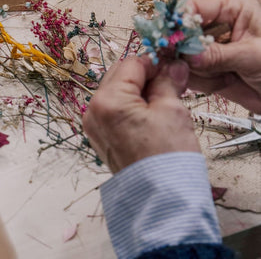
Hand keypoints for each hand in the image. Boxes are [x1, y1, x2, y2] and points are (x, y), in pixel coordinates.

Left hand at [82, 56, 198, 172]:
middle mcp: (93, 110)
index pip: (131, 64)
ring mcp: (94, 126)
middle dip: (145, 76)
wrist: (164, 204)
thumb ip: (168, 82)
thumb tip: (173, 65)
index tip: (173, 65)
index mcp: (108, 100)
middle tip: (172, 81)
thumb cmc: (168, 158)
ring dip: (139, 91)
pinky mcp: (100, 139)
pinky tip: (152, 114)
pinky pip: (114, 111)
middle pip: (120, 76)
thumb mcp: (172, 111)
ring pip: (116, 93)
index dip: (154, 63)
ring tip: (164, 100)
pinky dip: (131, 106)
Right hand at [185, 0, 260, 112]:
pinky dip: (202, 82)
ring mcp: (214, 48)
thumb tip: (187, 55)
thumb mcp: (253, 56)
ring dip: (196, 70)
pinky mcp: (212, 69)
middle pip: (184, 31)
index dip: (180, 21)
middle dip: (184, 49)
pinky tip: (224, 83)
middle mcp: (219, 25)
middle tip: (183, 62)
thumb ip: (218, 55)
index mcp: (233, 8)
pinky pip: (192, 73)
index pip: (195, 7)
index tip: (170, 38)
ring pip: (184, 55)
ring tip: (222, 77)